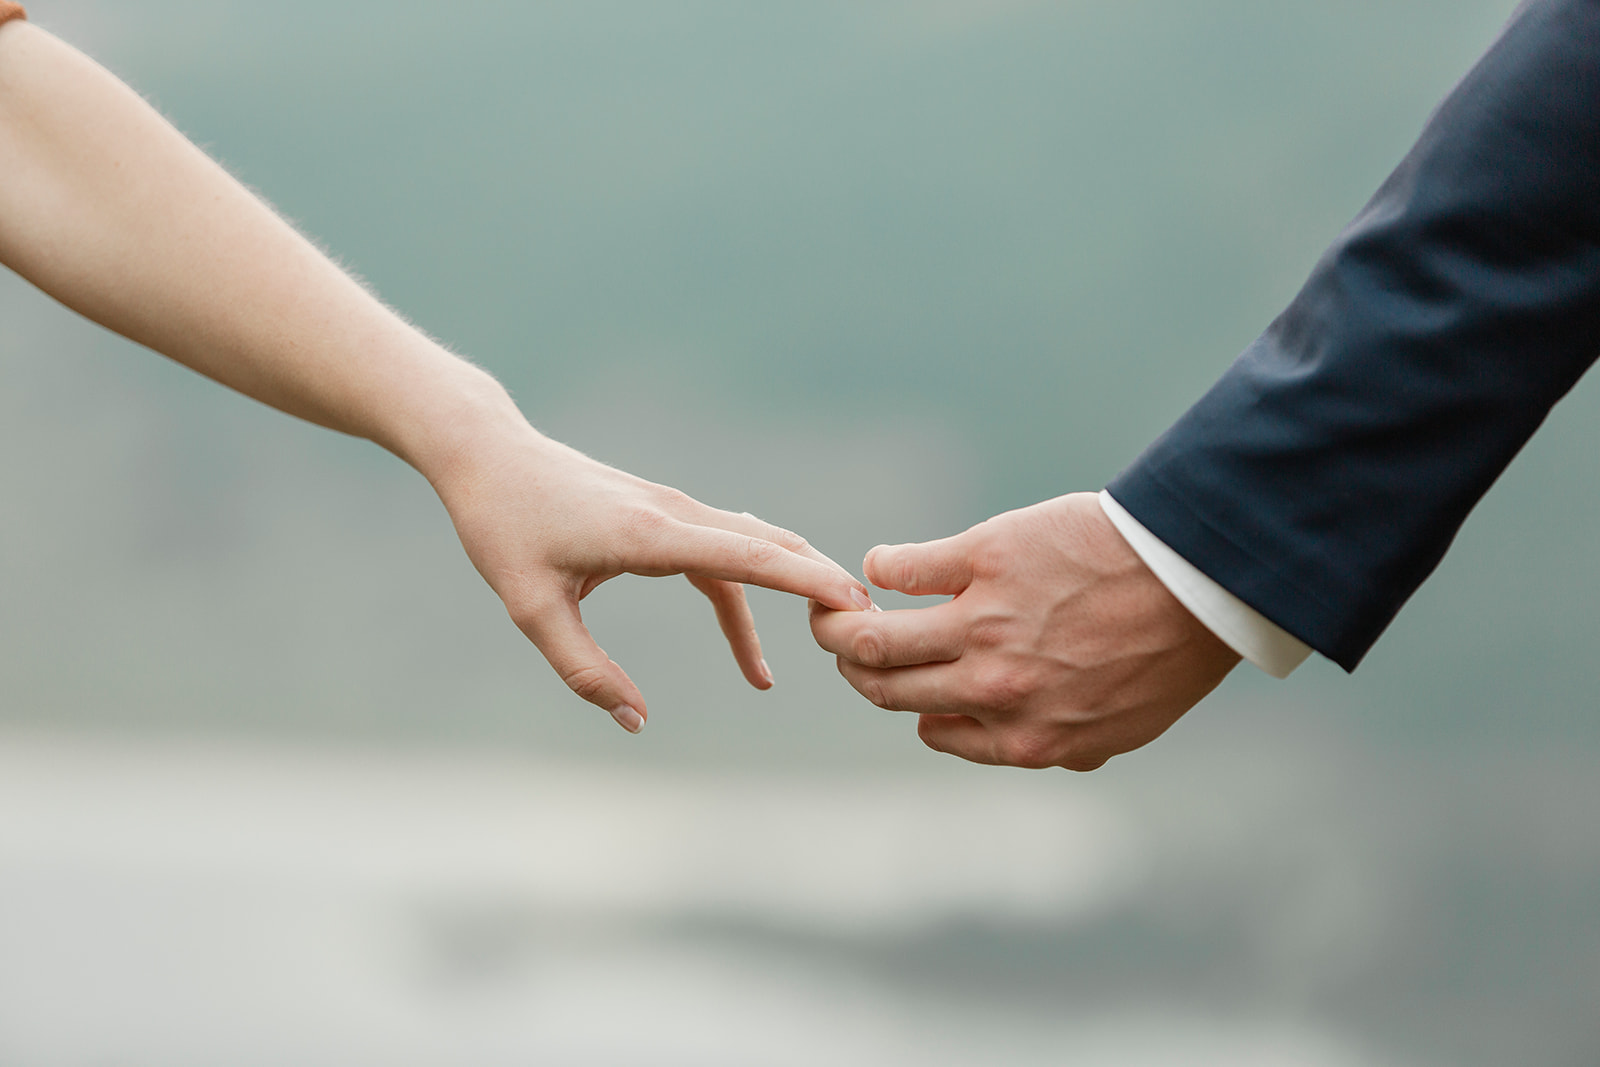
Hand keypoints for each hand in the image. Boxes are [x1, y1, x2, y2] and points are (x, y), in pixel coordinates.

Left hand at [432, 422, 871, 733]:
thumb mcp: (530, 607)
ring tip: (831, 635)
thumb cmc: (503, 526)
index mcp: (651, 535)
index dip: (805, 578)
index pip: (747, 556)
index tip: (854, 599)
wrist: (488, 456)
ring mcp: (672, 512)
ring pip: (753, 547)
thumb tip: (636, 721)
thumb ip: (583, 669)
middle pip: (769, 545)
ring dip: (793, 584)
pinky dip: (749, 594)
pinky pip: (722, 556)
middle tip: (870, 627)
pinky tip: (753, 648)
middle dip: (820, 583)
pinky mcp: (661, 518)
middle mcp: (674, 515)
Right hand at [810, 492, 1238, 769]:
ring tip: (835, 604)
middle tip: (845, 641)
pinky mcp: (983, 559)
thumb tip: (1016, 746)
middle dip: (853, 666)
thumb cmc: (1170, 651)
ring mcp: (981, 624)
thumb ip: (1061, 744)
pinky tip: (884, 564)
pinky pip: (902, 569)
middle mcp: (991, 689)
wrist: (1200, 577)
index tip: (911, 682)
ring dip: (839, 621)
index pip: (930, 730)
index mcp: (1023, 737)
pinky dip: (881, 567)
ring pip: (872, 636)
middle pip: (884, 687)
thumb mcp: (1122, 727)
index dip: (914, 705)